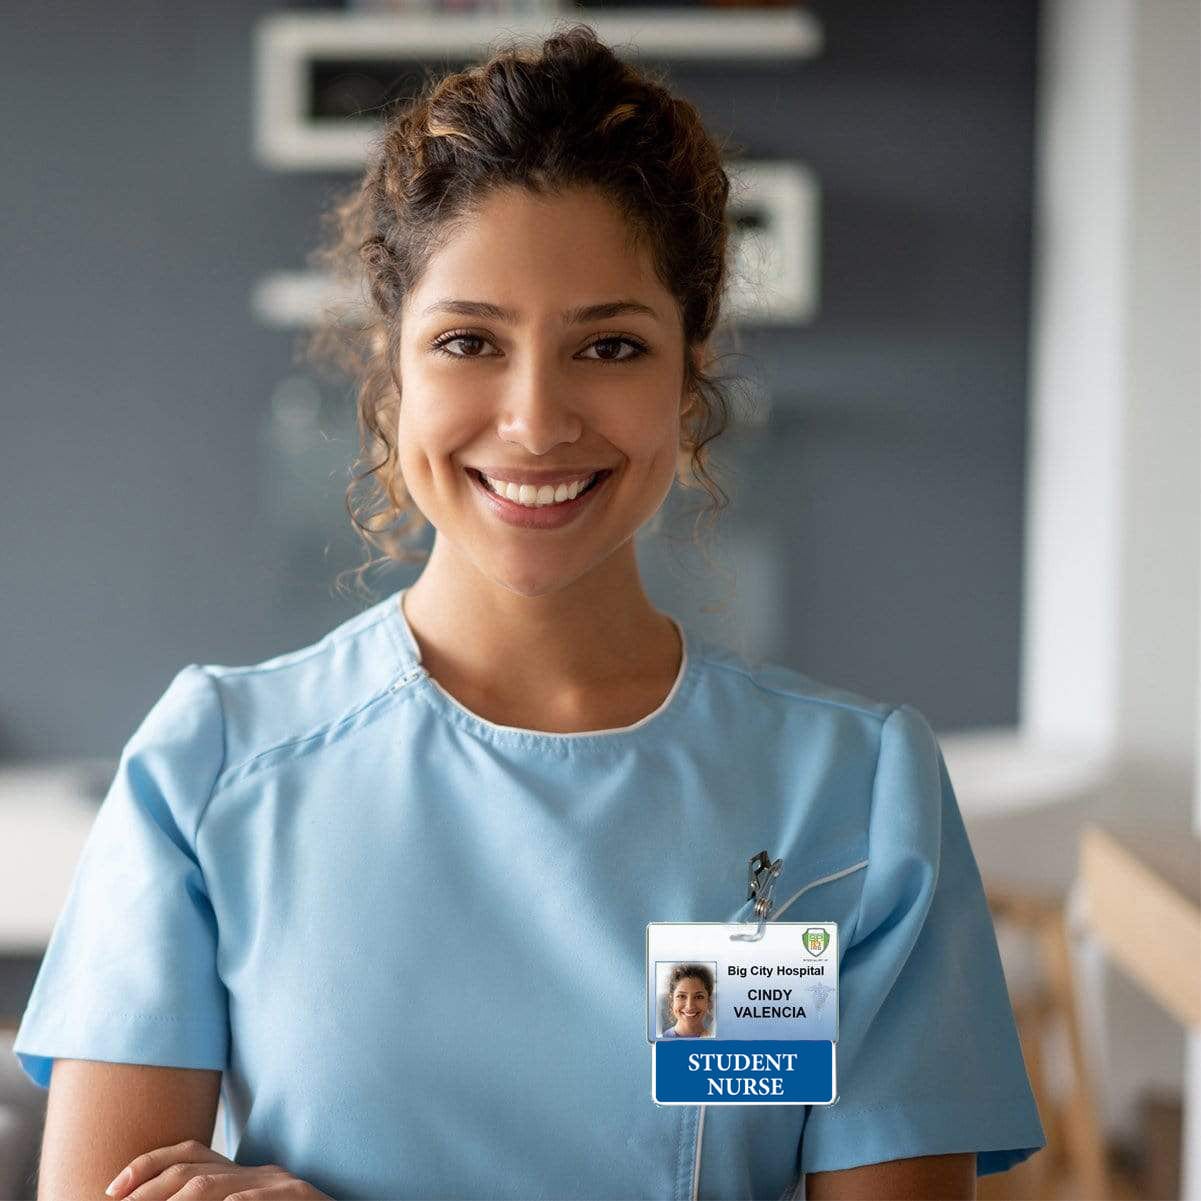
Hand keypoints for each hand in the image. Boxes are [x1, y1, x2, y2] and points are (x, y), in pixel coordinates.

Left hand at [104, 1139, 333, 1199]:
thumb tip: (166, 1200)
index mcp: (243, 1175)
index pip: (188, 1153)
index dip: (146, 1166)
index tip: (111, 1191)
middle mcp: (259, 1172)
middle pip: (191, 1167)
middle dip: (147, 1191)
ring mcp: (280, 1185)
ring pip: (214, 1186)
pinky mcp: (298, 1198)